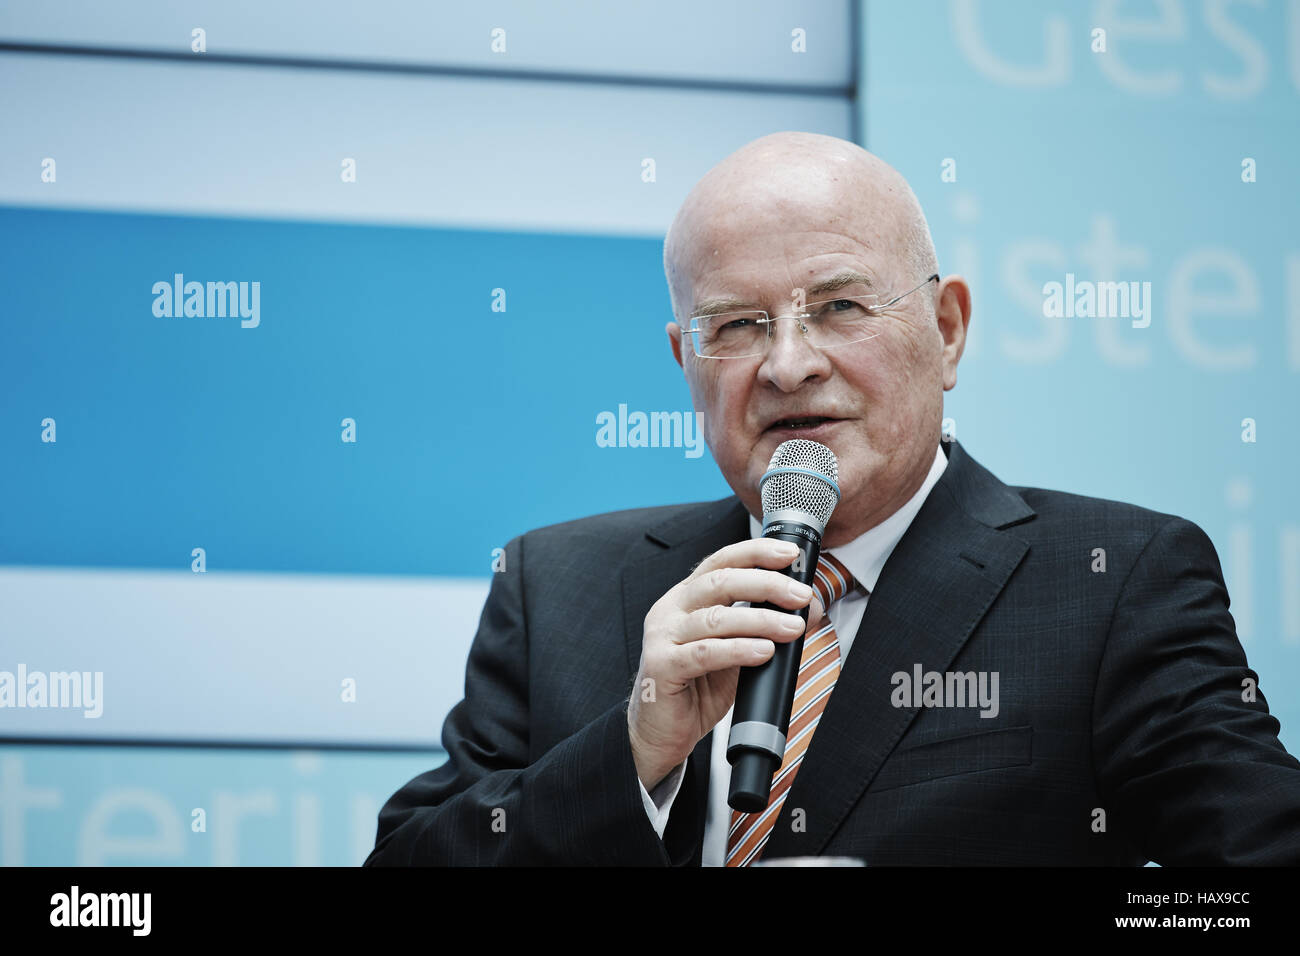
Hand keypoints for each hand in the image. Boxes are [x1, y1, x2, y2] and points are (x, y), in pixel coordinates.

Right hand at [627, 537, 826, 789]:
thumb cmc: (697, 689)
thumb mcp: (736, 651)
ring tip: (793, 628)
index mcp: (686, 598)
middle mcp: (670, 610)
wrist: (660, 733)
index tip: (789, 554)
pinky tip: (763, 651)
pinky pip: (705, 653)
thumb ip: (762, 628)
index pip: (720, 562)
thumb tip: (806, 608)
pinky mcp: (661, 666)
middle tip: (800, 596)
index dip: (755, 553)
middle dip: (766, 584)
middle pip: (720, 582)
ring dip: (761, 620)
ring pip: (716, 618)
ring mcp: (661, 636)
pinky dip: (739, 650)